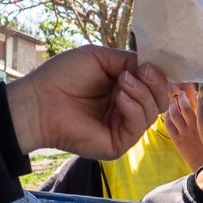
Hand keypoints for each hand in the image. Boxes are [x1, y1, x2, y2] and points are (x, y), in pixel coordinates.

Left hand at [5, 45, 169, 158]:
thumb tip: (154, 65)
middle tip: (142, 71)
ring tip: (121, 82)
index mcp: (122, 90)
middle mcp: (125, 110)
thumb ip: (129, 61)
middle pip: (159, 100)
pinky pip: (138, 127)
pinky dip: (134, 109)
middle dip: (156, 83)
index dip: (162, 76)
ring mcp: (122, 129)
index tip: (162, 65)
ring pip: (152, 113)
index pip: (153, 85)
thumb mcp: (101, 58)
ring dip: (142, 93)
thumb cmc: (63, 76)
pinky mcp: (117, 145)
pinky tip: (120, 98)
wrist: (40, 100)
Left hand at [164, 86, 202, 168]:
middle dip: (177, 99)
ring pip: (173, 116)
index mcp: (200, 123)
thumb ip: (202, 114)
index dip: (185, 96)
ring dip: (171, 107)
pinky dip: (167, 118)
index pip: (190, 105)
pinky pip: (169, 127)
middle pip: (181, 108)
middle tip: (176, 95)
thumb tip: (196, 99)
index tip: (183, 92)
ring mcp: (182, 134)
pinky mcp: (177, 141)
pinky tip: (167, 114)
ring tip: (171, 102)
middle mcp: (191, 127)